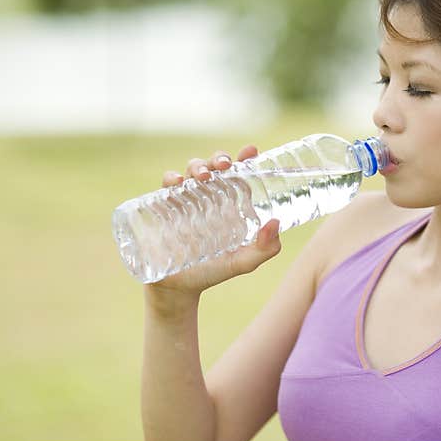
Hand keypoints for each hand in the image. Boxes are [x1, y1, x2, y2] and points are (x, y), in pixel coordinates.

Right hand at [145, 144, 281, 297]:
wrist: (178, 289)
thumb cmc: (213, 271)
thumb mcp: (243, 262)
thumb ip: (264, 249)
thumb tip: (276, 223)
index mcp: (230, 204)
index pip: (238, 174)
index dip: (244, 159)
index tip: (251, 151)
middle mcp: (209, 197)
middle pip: (214, 166)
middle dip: (219, 158)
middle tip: (225, 165)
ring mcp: (186, 200)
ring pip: (190, 170)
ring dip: (197, 165)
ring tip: (202, 176)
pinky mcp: (165, 207)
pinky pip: (166, 186)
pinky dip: (170, 179)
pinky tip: (176, 183)